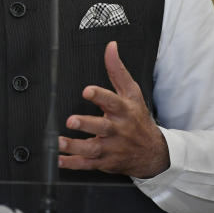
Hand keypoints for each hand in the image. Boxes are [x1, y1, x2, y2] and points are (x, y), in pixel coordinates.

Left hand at [58, 41, 169, 178]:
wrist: (153, 152)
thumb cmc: (138, 119)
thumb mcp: (132, 93)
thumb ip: (118, 71)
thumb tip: (111, 47)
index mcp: (123, 111)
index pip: (112, 102)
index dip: (99, 96)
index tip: (87, 90)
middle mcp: (117, 130)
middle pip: (101, 127)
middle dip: (86, 124)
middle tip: (71, 120)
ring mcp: (111, 148)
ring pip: (92, 149)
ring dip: (75, 146)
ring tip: (60, 142)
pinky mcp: (105, 162)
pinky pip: (87, 165)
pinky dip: (73, 164)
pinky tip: (60, 160)